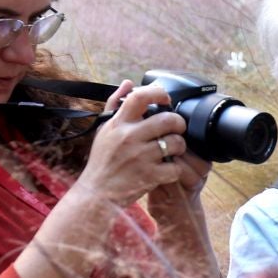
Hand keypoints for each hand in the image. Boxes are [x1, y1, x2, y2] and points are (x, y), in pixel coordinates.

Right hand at [73, 82, 189, 206]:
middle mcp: (129, 138)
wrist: (97, 194)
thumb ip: (115, 104)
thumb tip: (128, 83)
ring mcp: (141, 157)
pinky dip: (175, 169)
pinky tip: (168, 169)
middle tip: (177, 128)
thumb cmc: (102, 161)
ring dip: (180, 145)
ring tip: (174, 149)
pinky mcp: (150, 176)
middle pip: (167, 119)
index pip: (139, 97)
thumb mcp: (104, 130)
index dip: (158, 93)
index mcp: (118, 124)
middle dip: (178, 122)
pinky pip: (175, 167)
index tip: (166, 98)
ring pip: (176, 142)